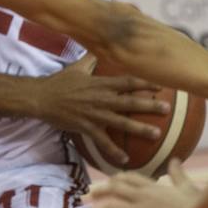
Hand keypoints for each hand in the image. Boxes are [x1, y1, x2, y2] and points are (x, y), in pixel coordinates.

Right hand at [37, 55, 167, 166]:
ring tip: (156, 135)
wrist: (40, 98)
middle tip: (167, 109)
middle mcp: (100, 98)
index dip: (145, 82)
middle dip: (149, 105)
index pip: (127, 81)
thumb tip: (99, 48)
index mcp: (100, 83)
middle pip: (129, 102)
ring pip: (121, 122)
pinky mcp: (85, 127)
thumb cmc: (59, 82)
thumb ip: (91, 59)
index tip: (162, 85)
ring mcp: (94, 114)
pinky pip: (102, 142)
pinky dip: (113, 151)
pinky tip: (125, 159)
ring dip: (139, 128)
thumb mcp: (77, 68)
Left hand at [86, 158, 200, 207]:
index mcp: (152, 186)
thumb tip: (175, 159)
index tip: (110, 182)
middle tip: (86, 196)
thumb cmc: (197, 201)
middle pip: (114, 189)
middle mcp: (141, 195)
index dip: (118, 180)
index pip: (130, 179)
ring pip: (109, 207)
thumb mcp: (186, 184)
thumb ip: (177, 173)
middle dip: (99, 192)